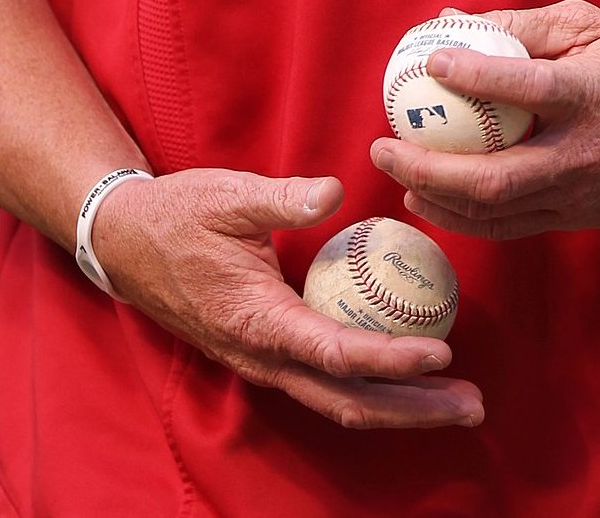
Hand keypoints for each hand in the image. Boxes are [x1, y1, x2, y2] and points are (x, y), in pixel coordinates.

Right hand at [90, 168, 483, 428]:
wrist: (127, 245)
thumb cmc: (177, 217)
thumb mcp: (226, 197)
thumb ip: (281, 199)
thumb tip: (337, 190)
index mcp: (256, 320)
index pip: (335, 353)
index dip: (390, 359)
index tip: (440, 353)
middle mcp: (264, 356)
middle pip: (349, 400)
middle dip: (413, 408)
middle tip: (472, 404)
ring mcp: (267, 362)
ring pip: (342, 401)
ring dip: (403, 408)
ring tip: (457, 403)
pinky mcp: (272, 354)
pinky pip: (330, 384)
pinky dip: (377, 389)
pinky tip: (413, 378)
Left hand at [370, 0, 599, 238]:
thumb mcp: (593, 27)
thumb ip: (524, 26)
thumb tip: (451, 22)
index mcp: (594, 94)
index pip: (527, 88)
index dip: (474, 76)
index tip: (429, 62)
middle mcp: (586, 153)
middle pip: (495, 177)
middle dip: (426, 168)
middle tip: (382, 149)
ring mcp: (582, 194)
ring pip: (497, 212)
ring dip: (437, 199)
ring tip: (399, 179)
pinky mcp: (579, 217)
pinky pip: (511, 227)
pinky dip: (466, 218)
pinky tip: (434, 202)